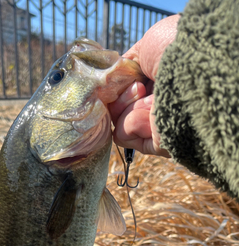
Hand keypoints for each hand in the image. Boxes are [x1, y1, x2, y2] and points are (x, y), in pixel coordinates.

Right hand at [109, 15, 179, 156]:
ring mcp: (156, 125)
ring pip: (117, 123)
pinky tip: (152, 111)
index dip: (117, 86)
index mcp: (157, 83)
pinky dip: (131, 121)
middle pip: (117, 109)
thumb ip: (123, 68)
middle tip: (141, 86)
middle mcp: (157, 105)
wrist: (192, 65)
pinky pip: (123, 136)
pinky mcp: (154, 143)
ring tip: (149, 96)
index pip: (122, 92)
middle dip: (122, 95)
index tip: (122, 76)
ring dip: (128, 106)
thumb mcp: (145, 48)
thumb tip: (107, 83)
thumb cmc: (175, 49)